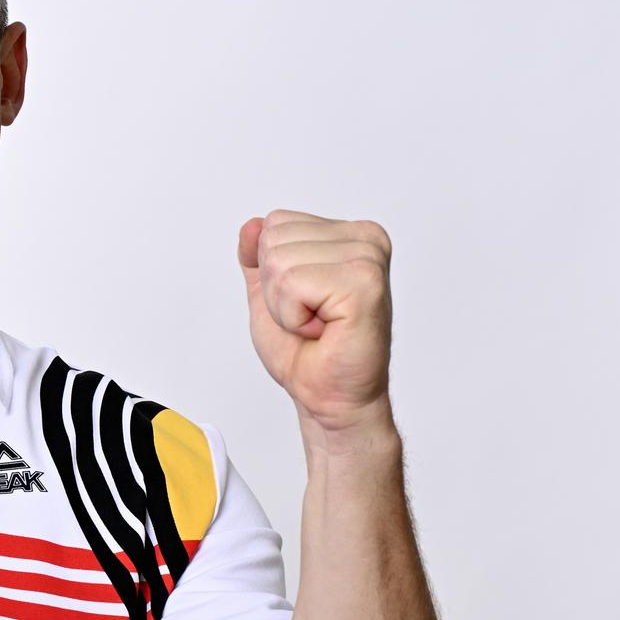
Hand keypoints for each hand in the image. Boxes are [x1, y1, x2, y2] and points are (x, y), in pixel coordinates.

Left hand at [237, 209, 393, 437]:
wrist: (329, 397)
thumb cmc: (307, 351)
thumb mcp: (268, 293)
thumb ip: (257, 256)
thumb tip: (251, 225)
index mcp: (349, 234)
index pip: (275, 223)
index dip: (271, 272)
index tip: (304, 301)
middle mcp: (365, 239)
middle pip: (274, 239)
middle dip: (276, 289)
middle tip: (310, 317)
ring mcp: (368, 259)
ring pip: (279, 262)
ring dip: (286, 306)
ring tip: (317, 324)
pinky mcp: (364, 284)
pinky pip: (293, 284)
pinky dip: (294, 317)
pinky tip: (323, 330)